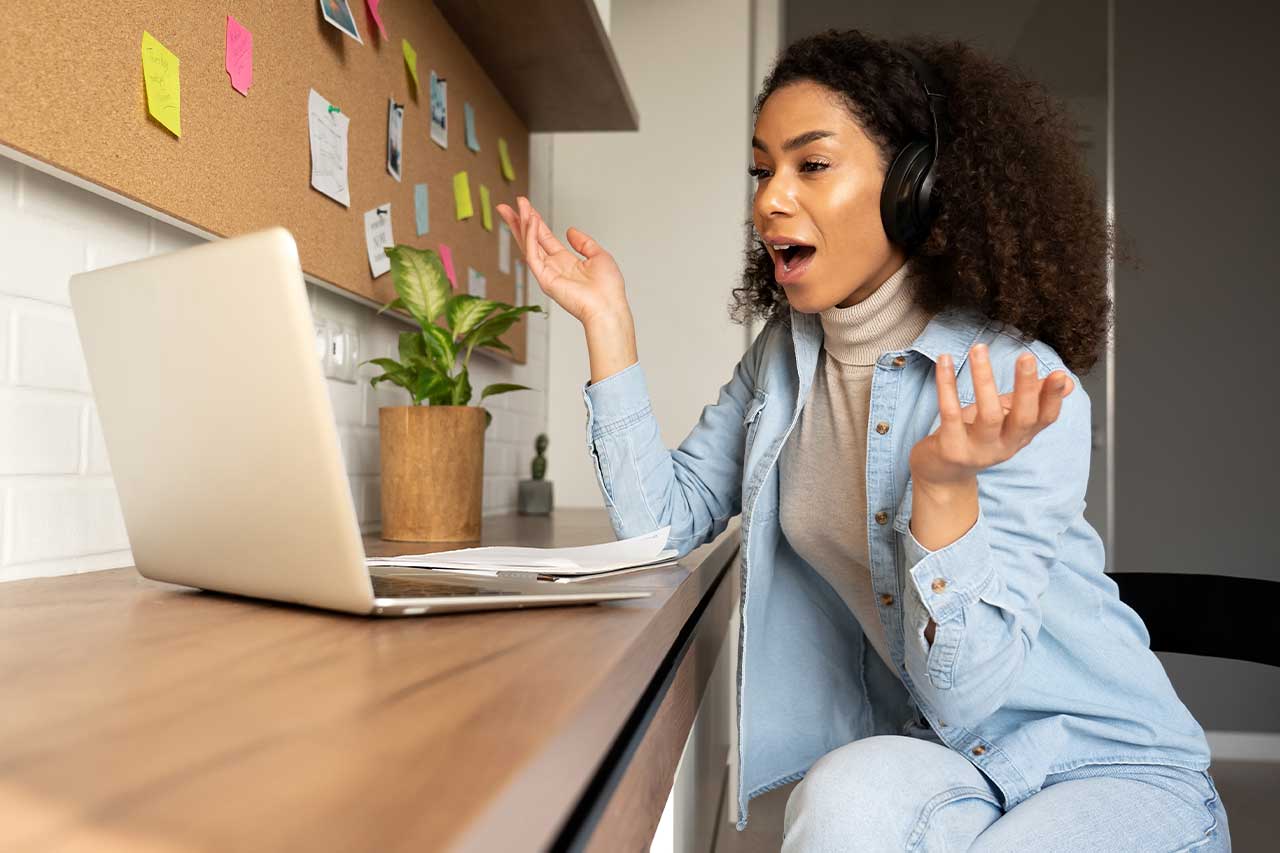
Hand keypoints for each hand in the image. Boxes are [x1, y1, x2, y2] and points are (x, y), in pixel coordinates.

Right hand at [495, 197, 630, 326]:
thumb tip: (570, 231)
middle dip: (518, 222)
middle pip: (530, 240)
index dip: (534, 222)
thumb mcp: (599, 256)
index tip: (525, 206)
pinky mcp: (544, 279)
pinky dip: (530, 237)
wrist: (608, 307)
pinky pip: (532, 254)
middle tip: (506, 206)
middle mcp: (553, 266)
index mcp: (565, 261)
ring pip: (528, 245)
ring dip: (522, 225)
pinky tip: (530, 221)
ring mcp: (547, 273)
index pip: (544, 238)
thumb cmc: (608, 289)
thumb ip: (584, 242)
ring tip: (518, 207)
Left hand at [908, 344, 1074, 487]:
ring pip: (988, 415)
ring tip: (979, 349)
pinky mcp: (951, 448)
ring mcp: (978, 450)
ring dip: (984, 378)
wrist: (942, 474)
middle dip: (1026, 388)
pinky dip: (947, 385)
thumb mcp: (1007, 419)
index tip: (1060, 374)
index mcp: (1020, 436)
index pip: (1045, 419)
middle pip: (1023, 418)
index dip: (1053, 398)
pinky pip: (950, 413)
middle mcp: (1004, 446)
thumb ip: (1032, 399)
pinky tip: (944, 361)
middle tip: (1027, 357)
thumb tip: (1068, 381)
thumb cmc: (975, 437)